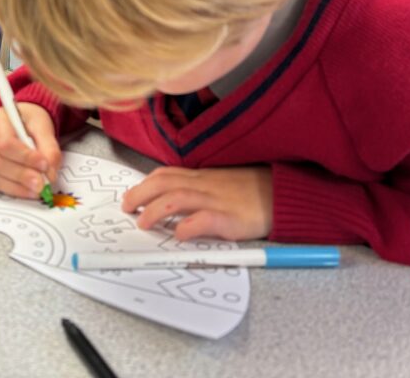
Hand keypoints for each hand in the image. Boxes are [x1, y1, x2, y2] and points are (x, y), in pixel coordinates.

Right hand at [0, 103, 60, 198]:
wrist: (23, 123)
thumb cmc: (29, 120)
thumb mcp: (43, 125)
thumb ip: (49, 147)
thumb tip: (50, 172)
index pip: (5, 142)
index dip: (24, 157)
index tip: (43, 165)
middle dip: (21, 175)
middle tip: (42, 182)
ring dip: (18, 186)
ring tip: (38, 188)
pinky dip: (15, 190)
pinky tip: (29, 191)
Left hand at [121, 166, 272, 241]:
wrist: (283, 194)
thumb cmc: (253, 190)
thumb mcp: (221, 183)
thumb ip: (199, 188)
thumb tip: (172, 201)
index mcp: (201, 177)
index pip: (166, 174)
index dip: (144, 184)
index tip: (130, 195)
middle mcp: (204, 185)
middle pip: (163, 183)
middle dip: (139, 195)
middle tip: (126, 209)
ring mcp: (216, 200)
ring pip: (176, 198)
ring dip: (154, 210)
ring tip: (143, 223)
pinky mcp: (230, 218)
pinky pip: (205, 219)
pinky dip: (188, 226)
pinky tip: (179, 234)